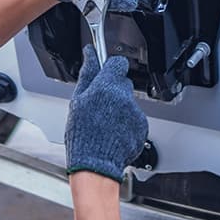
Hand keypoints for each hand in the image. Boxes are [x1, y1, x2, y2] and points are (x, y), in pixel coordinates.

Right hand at [65, 45, 147, 181]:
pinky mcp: (142, 126)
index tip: (105, 74)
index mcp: (107, 86)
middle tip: (99, 105)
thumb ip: (87, 74)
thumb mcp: (77, 101)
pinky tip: (114, 131)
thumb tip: (89, 54)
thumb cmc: (83, 135)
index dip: (110, 68)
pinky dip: (127, 122)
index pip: (117, 63)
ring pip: (129, 102)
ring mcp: (135, 112)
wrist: (96, 165)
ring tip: (105, 123)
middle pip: (123, 83)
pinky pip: (135, 118)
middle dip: (113, 90)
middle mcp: (124, 97)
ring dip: (120, 108)